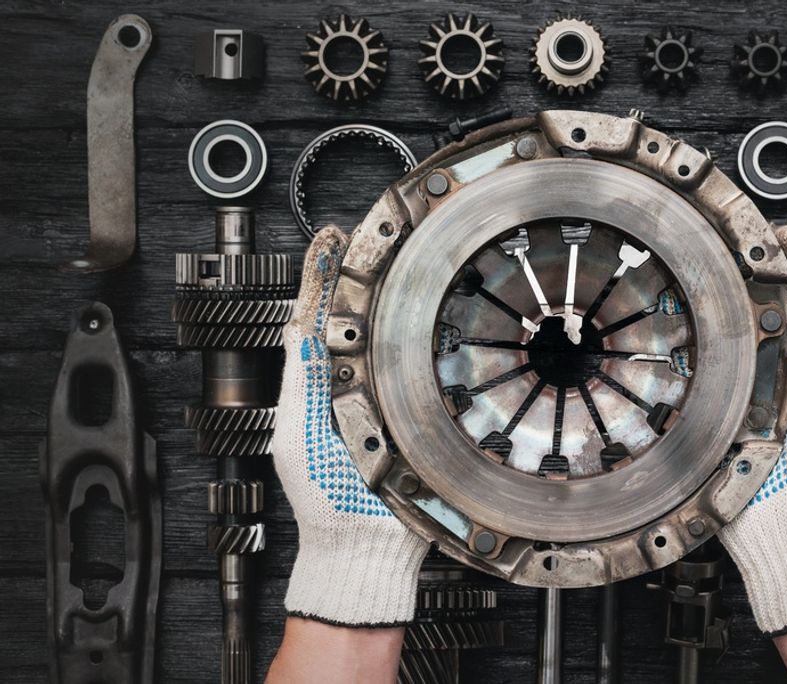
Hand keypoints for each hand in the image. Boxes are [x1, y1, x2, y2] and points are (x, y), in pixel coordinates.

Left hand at [272, 226, 427, 626]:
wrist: (365, 543)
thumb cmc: (326, 498)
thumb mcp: (297, 431)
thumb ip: (299, 378)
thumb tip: (298, 324)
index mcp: (316, 387)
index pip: (317, 319)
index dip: (322, 276)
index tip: (328, 241)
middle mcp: (352, 386)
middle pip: (355, 320)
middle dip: (358, 276)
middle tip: (361, 234)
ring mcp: (387, 399)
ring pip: (389, 340)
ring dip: (390, 299)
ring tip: (390, 256)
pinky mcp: (420, 415)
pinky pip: (423, 369)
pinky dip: (424, 338)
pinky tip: (428, 312)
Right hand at [719, 225, 786, 635]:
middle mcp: (780, 379)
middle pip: (766, 313)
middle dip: (755, 272)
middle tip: (743, 235)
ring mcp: (744, 395)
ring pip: (731, 338)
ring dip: (720, 302)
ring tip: (711, 264)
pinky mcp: (715, 414)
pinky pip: (701, 374)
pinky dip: (690, 347)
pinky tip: (681, 322)